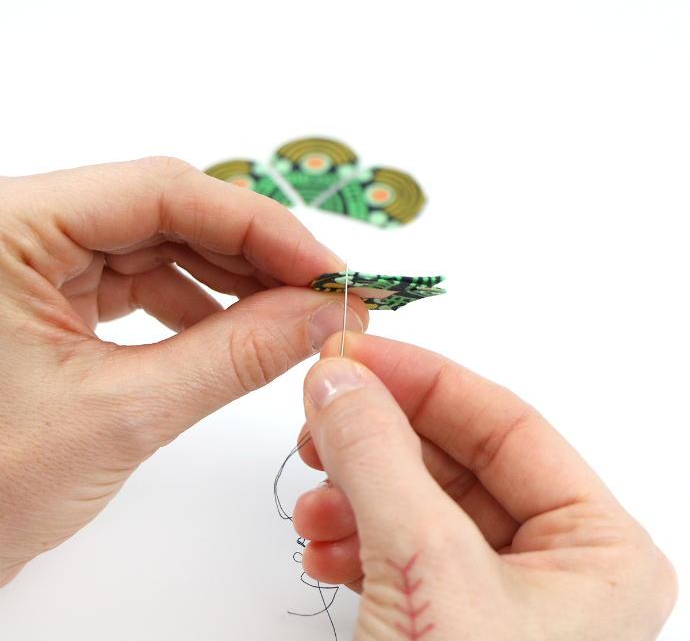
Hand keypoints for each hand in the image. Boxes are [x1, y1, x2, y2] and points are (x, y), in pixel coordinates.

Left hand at [0, 157, 368, 585]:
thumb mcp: (117, 418)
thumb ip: (231, 359)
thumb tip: (320, 317)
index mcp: (7, 226)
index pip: (164, 192)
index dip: (261, 228)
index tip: (327, 270)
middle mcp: (20, 228)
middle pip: (168, 214)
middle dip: (255, 257)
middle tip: (324, 296)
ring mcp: (34, 261)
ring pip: (160, 246)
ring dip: (232, 282)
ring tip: (290, 319)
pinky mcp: (49, 297)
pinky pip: (141, 282)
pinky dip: (197, 307)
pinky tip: (237, 334)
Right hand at [294, 333, 677, 640]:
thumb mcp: (423, 575)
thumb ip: (379, 458)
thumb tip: (340, 377)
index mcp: (598, 549)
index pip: (504, 422)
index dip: (424, 379)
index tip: (356, 355)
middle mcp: (558, 569)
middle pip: (457, 459)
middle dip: (382, 434)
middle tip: (322, 408)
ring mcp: (501, 602)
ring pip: (421, 502)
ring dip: (358, 486)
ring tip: (313, 496)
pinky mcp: (448, 626)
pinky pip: (399, 550)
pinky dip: (353, 536)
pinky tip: (320, 545)